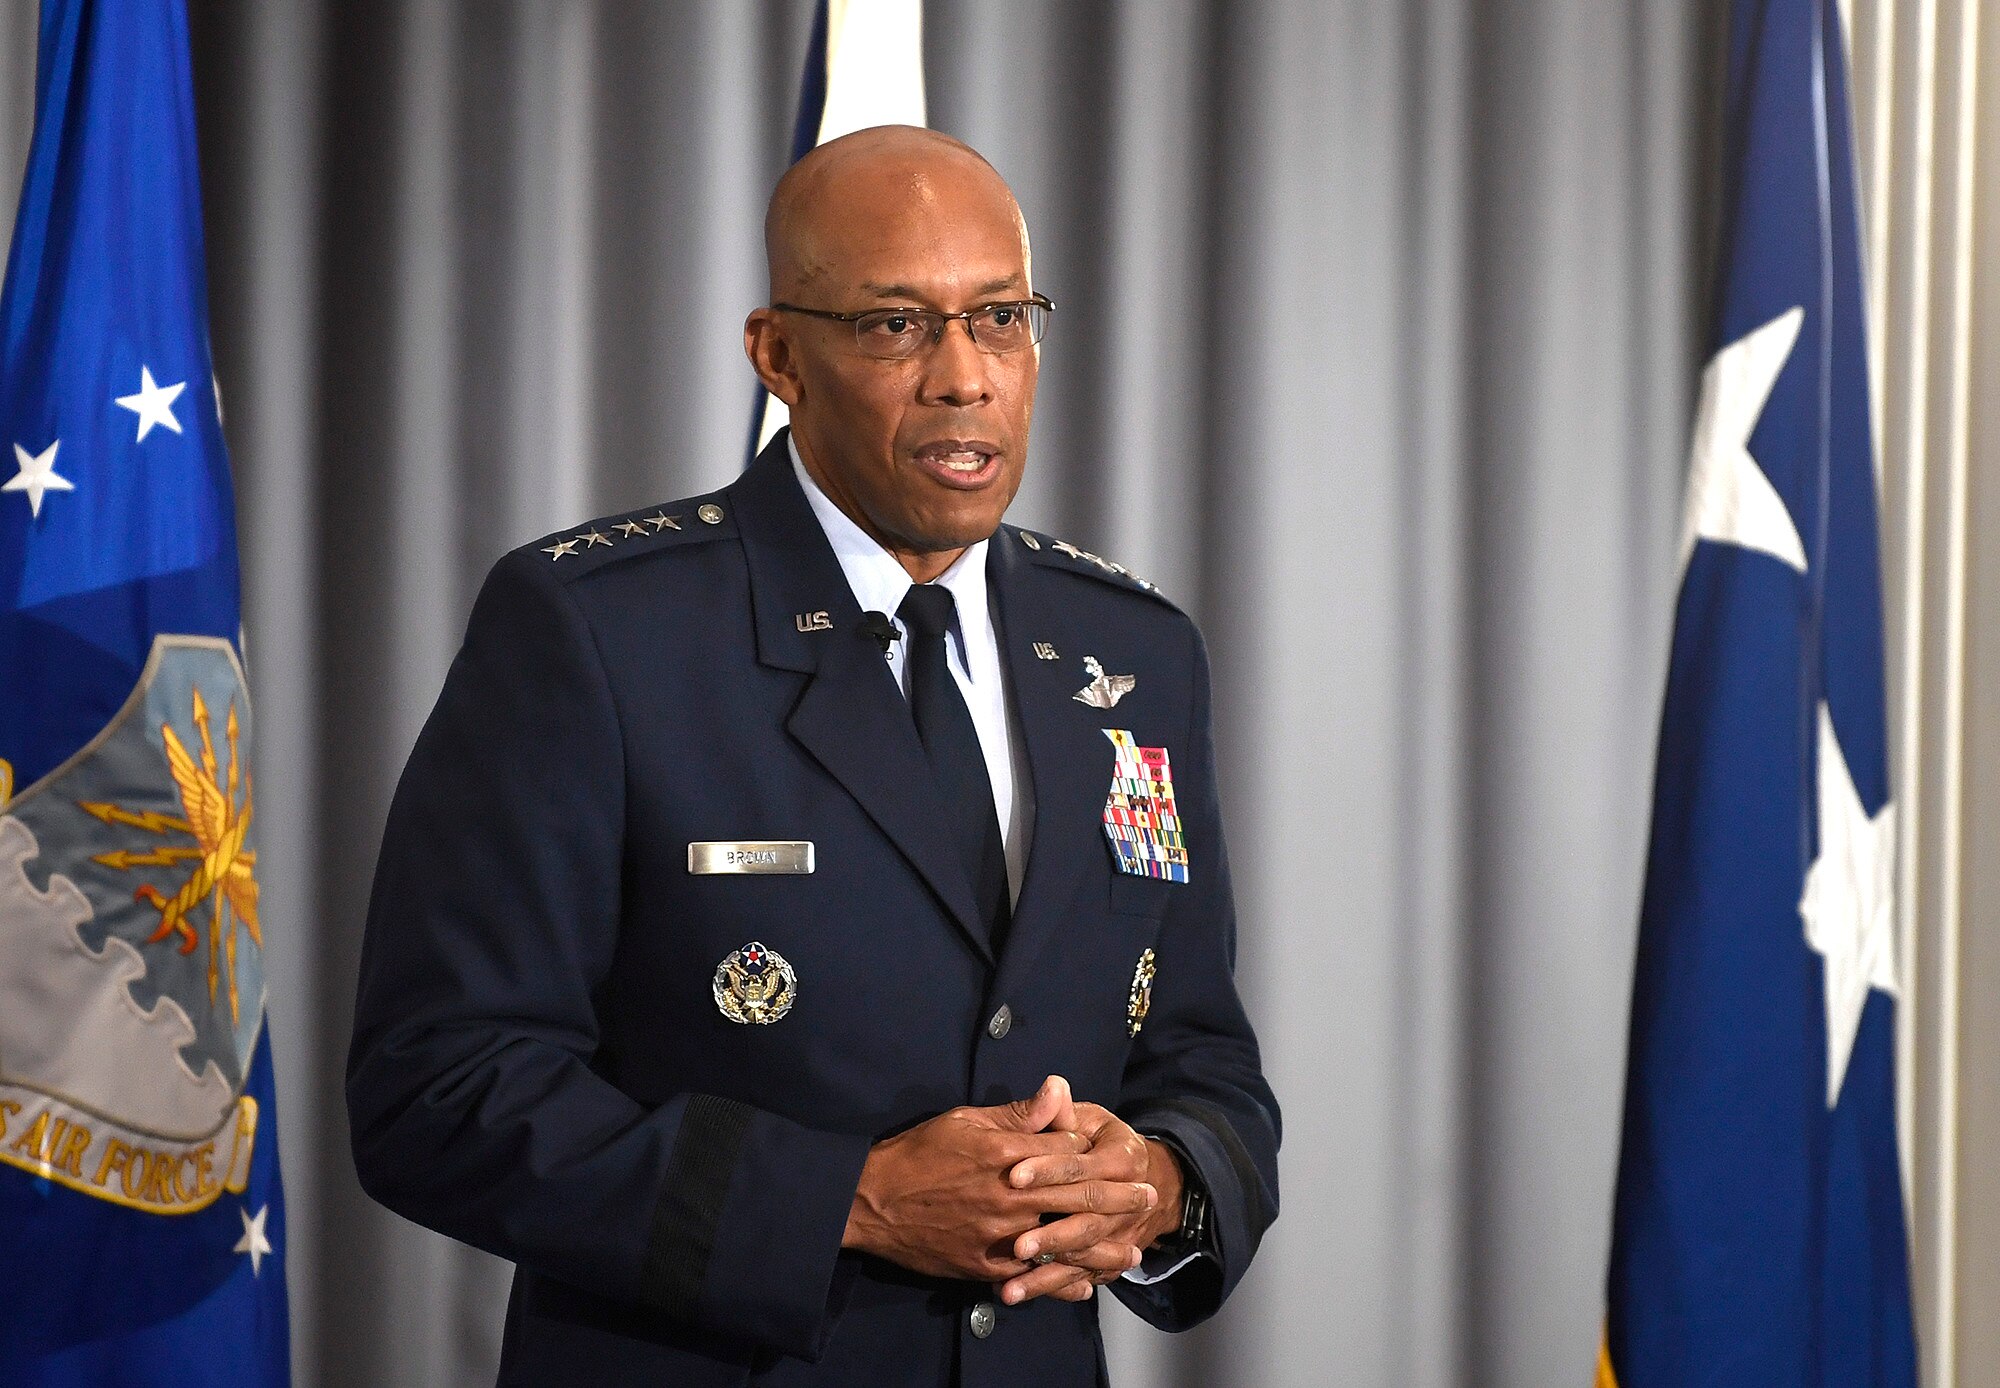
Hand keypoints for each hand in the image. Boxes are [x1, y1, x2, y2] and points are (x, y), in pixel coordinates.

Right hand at [842, 1077, 1159, 1283]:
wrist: (872, 1201)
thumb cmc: (918, 1153)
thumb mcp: (966, 1120)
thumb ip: (1018, 1113)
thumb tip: (1058, 1089)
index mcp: (1006, 1154)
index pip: (1068, 1152)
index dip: (1094, 1153)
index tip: (1118, 1153)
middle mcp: (1008, 1197)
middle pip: (1076, 1198)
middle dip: (1116, 1198)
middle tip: (1147, 1197)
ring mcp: (998, 1236)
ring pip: (1062, 1244)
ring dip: (1101, 1248)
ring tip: (1131, 1251)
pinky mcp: (983, 1265)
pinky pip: (1031, 1277)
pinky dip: (1061, 1283)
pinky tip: (1085, 1285)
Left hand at [995, 1105, 1185, 1305]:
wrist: (1150, 1186)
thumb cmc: (1104, 1142)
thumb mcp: (1089, 1122)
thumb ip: (1063, 1114)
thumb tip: (1054, 1085)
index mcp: (1121, 1157)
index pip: (1080, 1165)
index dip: (1049, 1168)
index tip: (1014, 1175)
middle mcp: (1127, 1200)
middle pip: (1086, 1217)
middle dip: (1049, 1232)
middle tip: (1015, 1245)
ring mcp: (1119, 1234)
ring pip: (1084, 1255)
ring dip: (1046, 1273)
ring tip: (1010, 1287)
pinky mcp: (1107, 1259)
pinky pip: (1081, 1278)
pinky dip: (1053, 1289)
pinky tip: (1022, 1295)